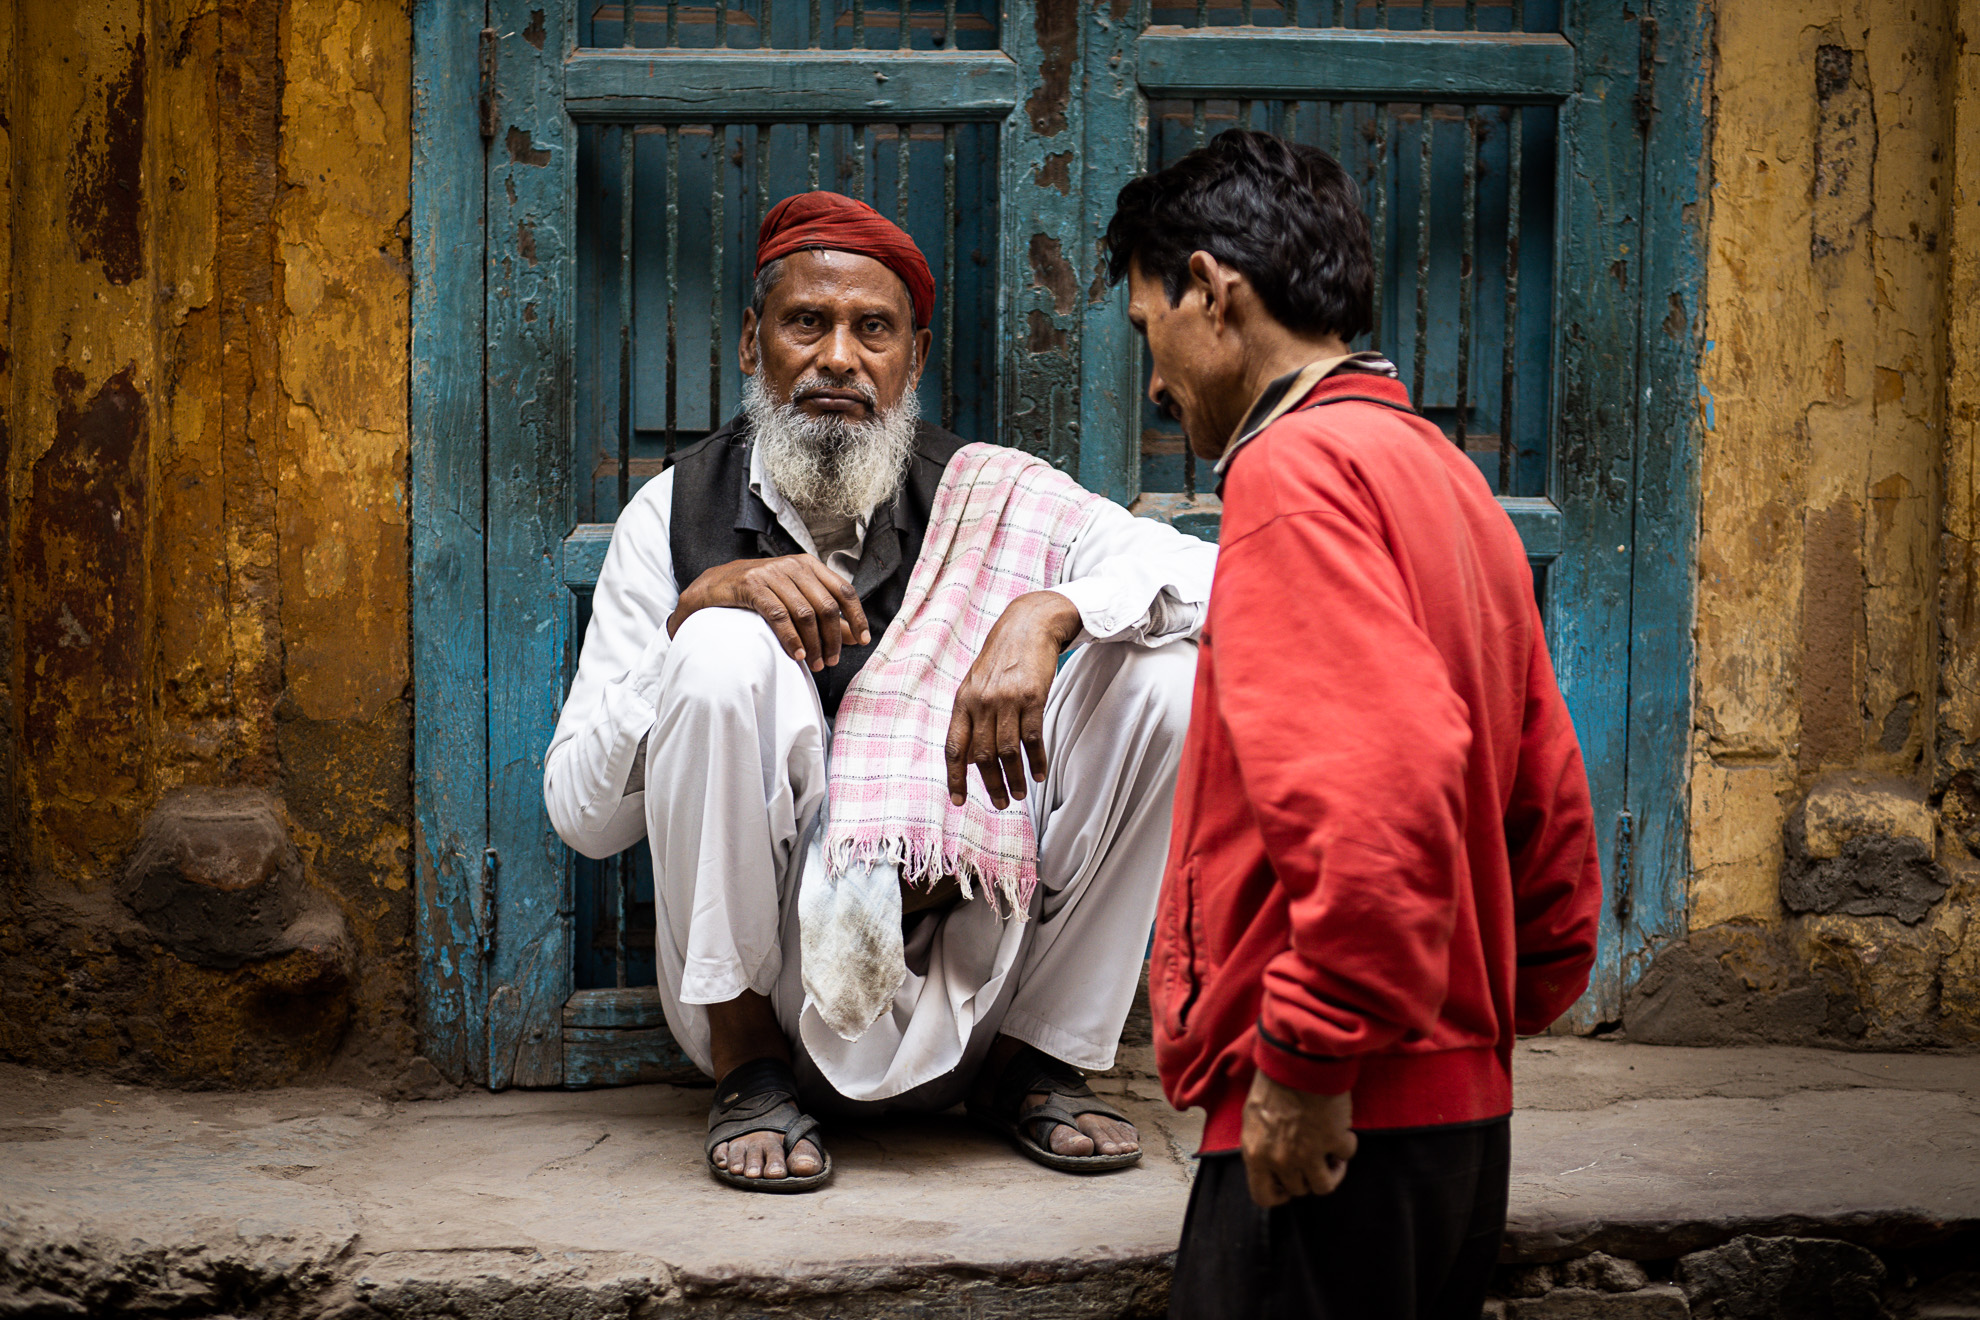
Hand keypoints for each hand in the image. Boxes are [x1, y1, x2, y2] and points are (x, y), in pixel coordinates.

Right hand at [670, 555, 869, 671]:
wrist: (714, 586)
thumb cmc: (759, 594)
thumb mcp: (795, 599)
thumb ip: (825, 617)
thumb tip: (855, 636)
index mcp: (808, 565)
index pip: (843, 590)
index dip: (856, 617)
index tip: (863, 640)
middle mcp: (793, 566)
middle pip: (826, 606)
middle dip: (832, 639)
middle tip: (830, 662)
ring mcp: (771, 573)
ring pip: (805, 613)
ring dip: (812, 644)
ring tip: (813, 664)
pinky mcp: (752, 585)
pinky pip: (779, 615)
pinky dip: (790, 638)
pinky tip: (795, 655)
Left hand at [945, 591, 1083, 809]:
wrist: (1029, 625)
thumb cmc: (1002, 658)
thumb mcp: (977, 684)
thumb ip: (972, 719)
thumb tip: (970, 758)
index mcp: (963, 701)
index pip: (955, 747)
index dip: (955, 777)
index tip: (959, 801)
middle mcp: (981, 702)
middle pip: (983, 755)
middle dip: (992, 784)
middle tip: (1001, 803)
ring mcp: (1007, 700)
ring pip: (1008, 751)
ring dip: (1015, 778)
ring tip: (1020, 794)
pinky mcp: (1032, 697)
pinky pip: (1033, 738)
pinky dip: (1037, 760)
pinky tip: (1040, 773)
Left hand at [1240, 1070, 1356, 1206]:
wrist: (1298, 1058)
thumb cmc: (1273, 1082)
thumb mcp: (1253, 1117)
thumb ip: (1260, 1146)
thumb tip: (1270, 1164)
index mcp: (1256, 1153)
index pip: (1263, 1196)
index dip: (1278, 1194)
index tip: (1288, 1184)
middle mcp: (1281, 1159)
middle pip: (1299, 1190)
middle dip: (1307, 1175)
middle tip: (1313, 1157)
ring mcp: (1308, 1153)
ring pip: (1324, 1185)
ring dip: (1331, 1170)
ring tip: (1332, 1152)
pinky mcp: (1333, 1140)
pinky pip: (1345, 1156)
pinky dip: (1346, 1145)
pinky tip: (1341, 1128)